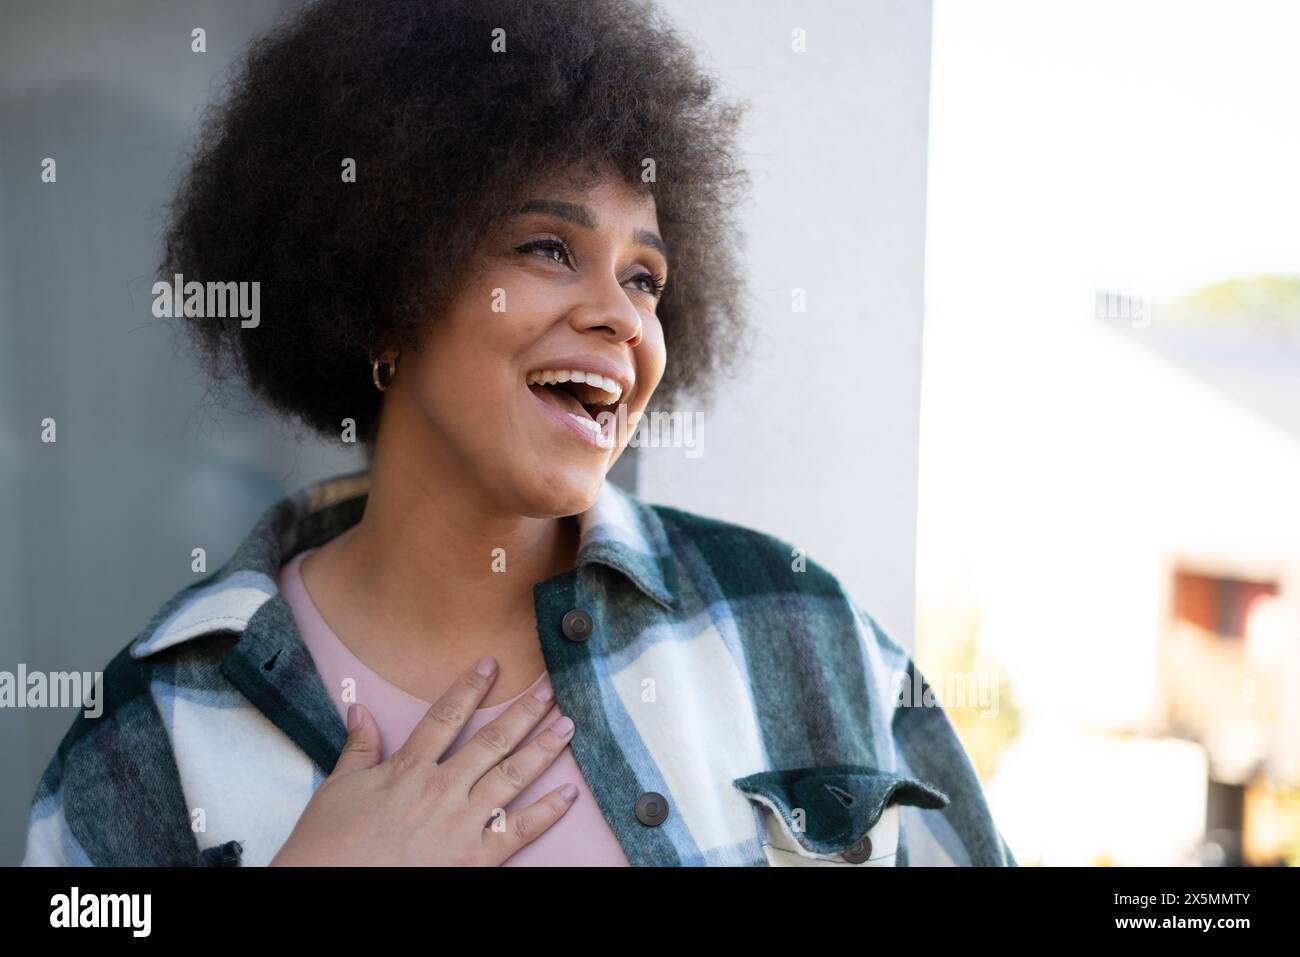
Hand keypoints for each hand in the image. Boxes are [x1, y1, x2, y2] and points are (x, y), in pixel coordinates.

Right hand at [270, 657, 576, 864]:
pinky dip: (548, 811)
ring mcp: (461, 823)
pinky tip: (570, 793)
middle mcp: (441, 789)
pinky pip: (520, 830)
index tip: (491, 665)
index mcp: (408, 769)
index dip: (470, 688)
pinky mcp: (475, 858)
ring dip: (544, 748)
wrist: (327, 888)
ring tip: (568, 726)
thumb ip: (358, 747)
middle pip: (492, 740)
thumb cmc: (328, 846)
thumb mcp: (337, 789)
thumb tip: (359, 709)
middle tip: (551, 688)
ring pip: (512, 776)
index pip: (446, 716)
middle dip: (525, 711)